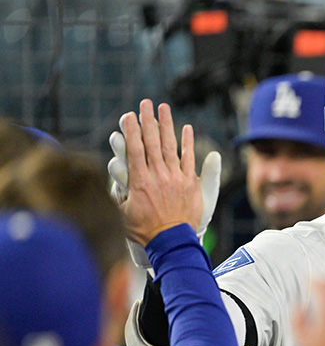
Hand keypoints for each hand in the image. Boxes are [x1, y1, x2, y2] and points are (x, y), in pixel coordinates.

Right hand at [109, 101, 220, 259]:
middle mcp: (157, 175)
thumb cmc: (144, 231)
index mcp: (138, 181)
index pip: (134, 149)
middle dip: (148, 120)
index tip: (129, 115)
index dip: (131, 130)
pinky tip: (187, 129)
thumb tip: (112, 176)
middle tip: (146, 103)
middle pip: (152, 142)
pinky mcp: (191, 183)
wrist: (172, 242)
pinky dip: (188, 143)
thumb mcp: (122, 213)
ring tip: (164, 108)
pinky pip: (190, 159)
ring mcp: (175, 178)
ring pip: (170, 146)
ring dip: (167, 125)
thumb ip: (118, 192)